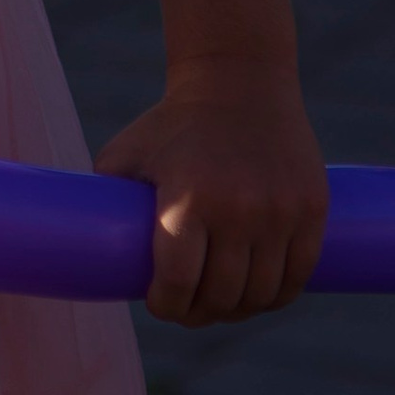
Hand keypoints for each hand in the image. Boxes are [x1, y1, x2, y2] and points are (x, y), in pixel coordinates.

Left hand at [98, 62, 327, 321]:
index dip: (166, 306)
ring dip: (239, 309)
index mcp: (186, 198)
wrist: (238, 81)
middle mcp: (237, 210)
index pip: (178, 282)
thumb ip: (106, 201)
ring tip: (221, 303)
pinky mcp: (311, 210)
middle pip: (222, 296)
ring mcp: (279, 212)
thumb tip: (83, 250)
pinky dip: (276, 296)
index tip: (160, 305)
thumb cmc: (172, 124)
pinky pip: (297, 277)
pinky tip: (257, 295)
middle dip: (200, 313)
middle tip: (189, 309)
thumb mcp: (127, 153)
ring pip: (262, 294)